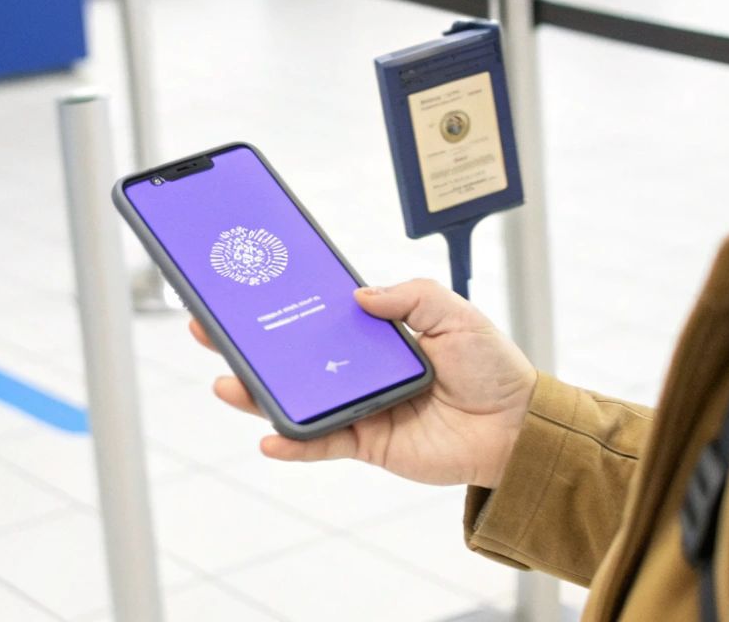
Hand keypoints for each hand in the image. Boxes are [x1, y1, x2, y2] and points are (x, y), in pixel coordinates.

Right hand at [188, 279, 535, 487]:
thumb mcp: (452, 312)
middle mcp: (359, 367)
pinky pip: (321, 442)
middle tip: (209, 326)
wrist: (518, 426)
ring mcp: (358, 405)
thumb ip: (407, 296)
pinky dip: (293, 442)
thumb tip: (357, 293)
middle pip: (292, 354)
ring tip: (227, 381)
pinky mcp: (367, 442)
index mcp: (375, 332)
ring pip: (296, 399)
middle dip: (248, 342)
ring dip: (257, 392)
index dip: (282, 301)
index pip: (317, 313)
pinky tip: (268, 434)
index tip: (244, 285)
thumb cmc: (490, 366)